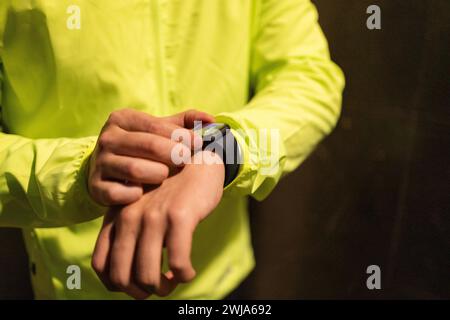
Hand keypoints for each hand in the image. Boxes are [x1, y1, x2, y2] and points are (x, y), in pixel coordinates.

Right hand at [88, 108, 213, 205]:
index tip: (199, 143)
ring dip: (157, 174)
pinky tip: (143, 193)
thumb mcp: (159, 131)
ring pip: (134, 169)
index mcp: (122, 119)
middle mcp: (107, 138)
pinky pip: (119, 193)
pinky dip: (135, 195)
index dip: (181, 135)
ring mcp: (99, 163)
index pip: (156, 125)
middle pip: (148, 145)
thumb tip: (211, 120)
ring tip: (163, 175)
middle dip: (173, 154)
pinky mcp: (95, 187)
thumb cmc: (142, 148)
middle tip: (185, 160)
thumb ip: (186, 122)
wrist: (109, 171)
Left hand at [91, 151, 224, 298]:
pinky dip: (184, 275)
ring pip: (148, 276)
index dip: (116, 285)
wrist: (196, 161)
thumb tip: (131, 271)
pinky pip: (178, 263)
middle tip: (158, 289)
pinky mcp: (180, 217)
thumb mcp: (141, 206)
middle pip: (122, 277)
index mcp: (117, 216)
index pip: (101, 264)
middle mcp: (130, 217)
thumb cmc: (170, 189)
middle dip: (140, 292)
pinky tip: (189, 271)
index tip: (135, 286)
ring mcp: (154, 217)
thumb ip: (130, 231)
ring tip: (174, 282)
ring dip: (163, 289)